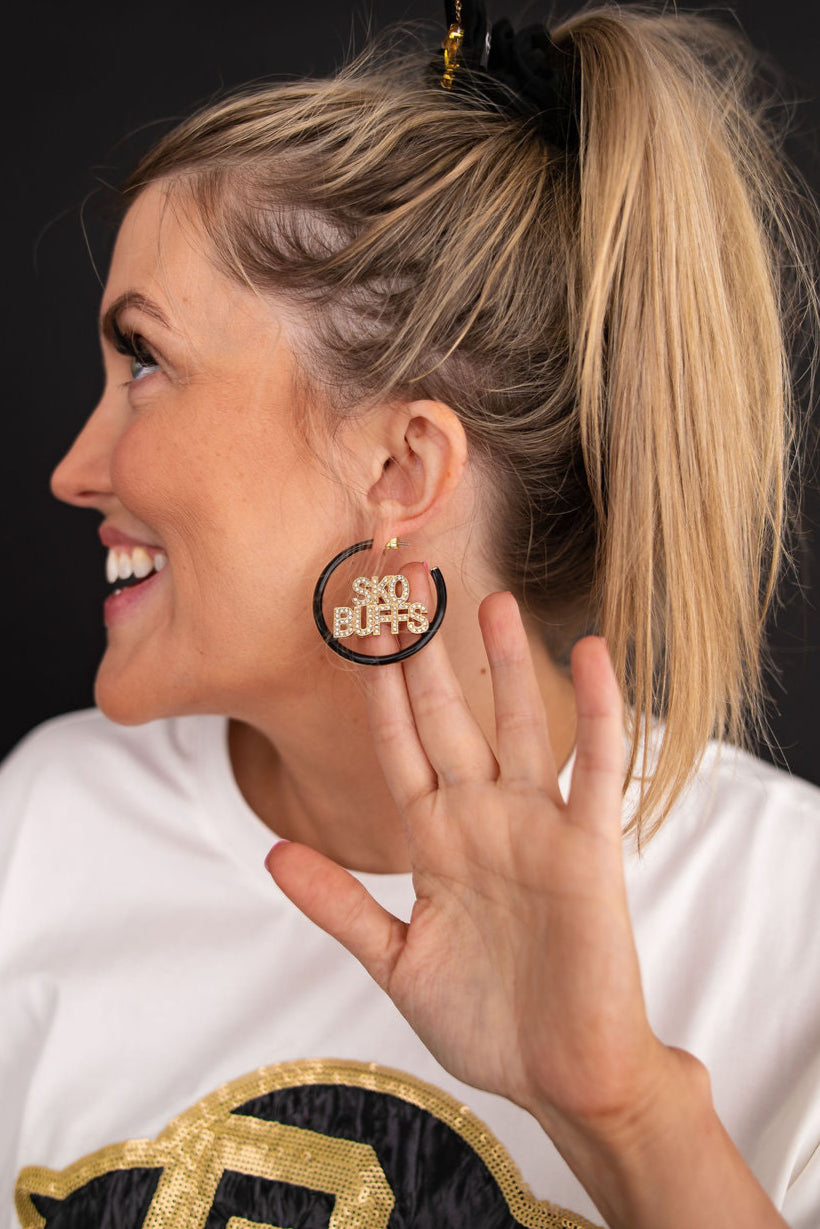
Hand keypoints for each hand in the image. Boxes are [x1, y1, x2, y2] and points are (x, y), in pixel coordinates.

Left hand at [267, 589, 788, 1226]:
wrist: (560, 1078)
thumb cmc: (484, 1021)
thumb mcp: (396, 961)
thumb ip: (341, 905)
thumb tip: (273, 850)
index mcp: (433, 840)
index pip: (398, 745)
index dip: (377, 688)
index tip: (359, 627)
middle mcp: (481, 819)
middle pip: (448, 719)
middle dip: (426, 654)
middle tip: (412, 580)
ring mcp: (535, 827)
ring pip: (517, 726)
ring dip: (502, 664)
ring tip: (487, 599)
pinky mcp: (588, 848)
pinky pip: (595, 769)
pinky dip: (597, 712)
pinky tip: (591, 653)